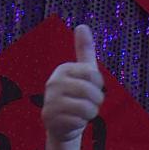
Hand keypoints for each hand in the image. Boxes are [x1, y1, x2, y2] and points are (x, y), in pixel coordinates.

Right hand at [41, 24, 105, 142]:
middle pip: (91, 92)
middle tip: (89, 104)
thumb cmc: (76, 95)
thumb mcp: (83, 72)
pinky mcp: (50, 118)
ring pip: (87, 108)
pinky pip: (79, 121)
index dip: (99, 86)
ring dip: (90, 114)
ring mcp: (50, 100)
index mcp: (63, 69)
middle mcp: (53, 82)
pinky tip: (73, 121)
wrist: (61, 124)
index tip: (92, 88)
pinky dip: (81, 123)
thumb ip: (84, 50)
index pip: (94, 75)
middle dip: (96, 102)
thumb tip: (82, 25)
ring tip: (82, 113)